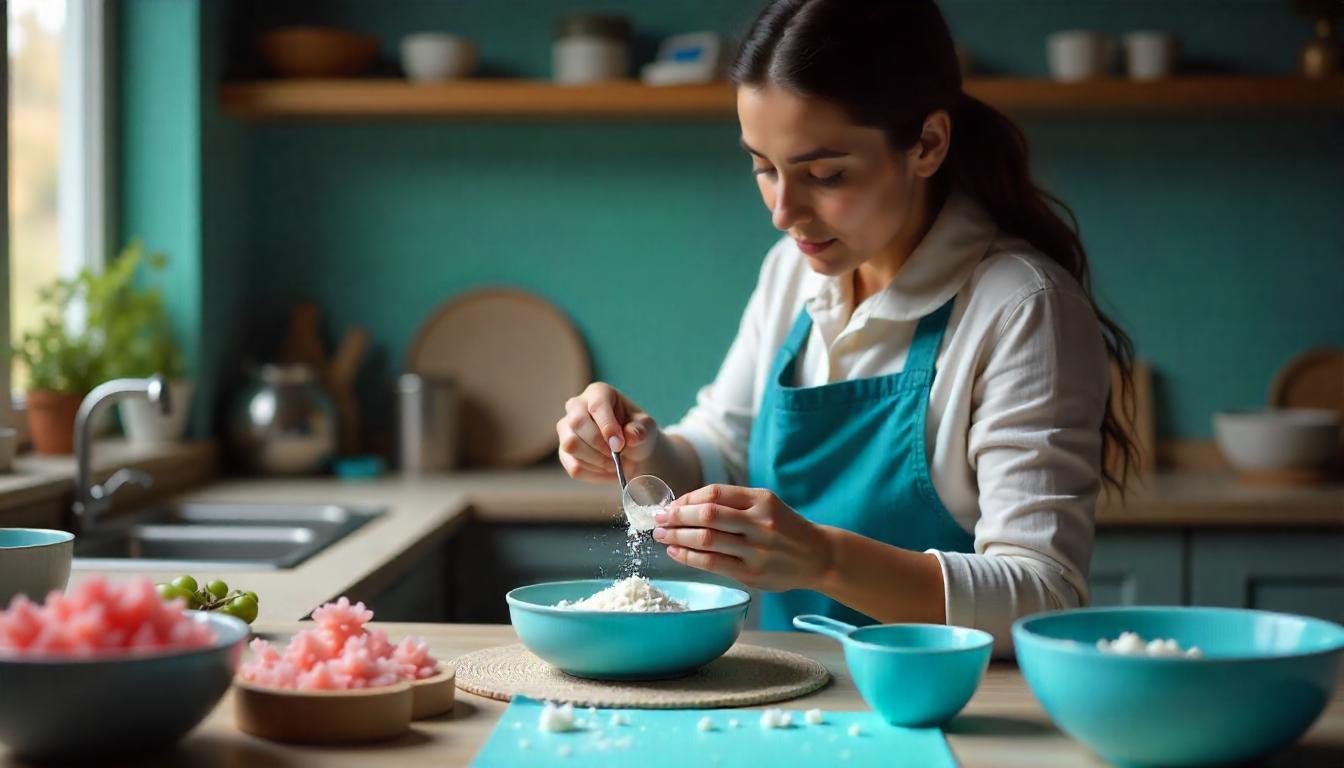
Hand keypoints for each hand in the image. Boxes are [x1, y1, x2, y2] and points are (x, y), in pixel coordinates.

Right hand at [556, 382, 658, 482]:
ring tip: (615, 464)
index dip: (607, 425)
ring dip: (596, 460)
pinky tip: (608, 471)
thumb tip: (630, 437)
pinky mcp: (564, 452)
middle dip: (599, 444)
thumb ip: (640, 430)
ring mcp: (566, 429)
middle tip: (618, 456)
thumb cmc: (636, 432)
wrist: (632, 451)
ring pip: (570, 445)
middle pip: (577, 423)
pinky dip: (594, 474)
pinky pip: (573, 466)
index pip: (597, 405)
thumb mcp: (646, 427)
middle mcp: (576, 407)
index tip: (619, 444)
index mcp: (598, 393)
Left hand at [653, 484, 833, 591]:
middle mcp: (760, 522)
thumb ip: (733, 504)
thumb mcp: (766, 505)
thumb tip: (685, 505)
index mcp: (761, 500)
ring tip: (662, 536)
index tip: (671, 505)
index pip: (714, 494)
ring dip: (678, 537)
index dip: (687, 499)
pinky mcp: (752, 573)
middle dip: (676, 516)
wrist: (818, 556)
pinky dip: (689, 558)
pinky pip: (713, 564)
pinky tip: (676, 553)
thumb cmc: (785, 529)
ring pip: (707, 539)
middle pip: (707, 514)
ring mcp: (757, 549)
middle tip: (658, 519)